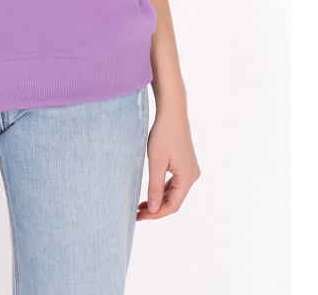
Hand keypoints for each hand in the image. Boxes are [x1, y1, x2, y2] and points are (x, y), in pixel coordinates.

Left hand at [136, 104, 200, 220]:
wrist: (172, 111)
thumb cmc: (163, 135)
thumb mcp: (156, 162)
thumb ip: (155, 187)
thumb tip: (154, 210)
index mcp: (188, 178)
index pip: (173, 205)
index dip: (156, 214)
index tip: (139, 217)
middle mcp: (192, 175)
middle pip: (174, 200)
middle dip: (156, 208)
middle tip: (137, 214)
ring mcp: (189, 169)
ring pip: (174, 192)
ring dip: (159, 199)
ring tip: (141, 206)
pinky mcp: (184, 162)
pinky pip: (174, 182)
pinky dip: (163, 189)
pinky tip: (152, 191)